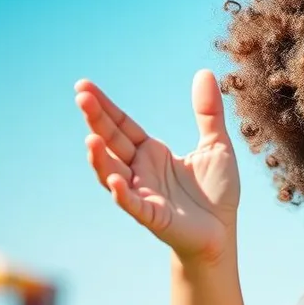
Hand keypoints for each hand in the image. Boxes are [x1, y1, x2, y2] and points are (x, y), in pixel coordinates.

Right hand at [75, 70, 240, 263]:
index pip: (122, 125)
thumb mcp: (217, 145)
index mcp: (151, 152)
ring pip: (112, 173)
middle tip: (81, 96)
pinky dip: (121, 194)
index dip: (105, 107)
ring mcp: (142, 193)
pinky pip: (132, 204)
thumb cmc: (217, 191)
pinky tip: (113, 180)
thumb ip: (208, 112)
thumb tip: (205, 72)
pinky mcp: (152, 216)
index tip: (84, 86)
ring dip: (100, 158)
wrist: (222, 232)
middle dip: (97, 121)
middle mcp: (140, 170)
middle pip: (112, 142)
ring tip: (90, 139)